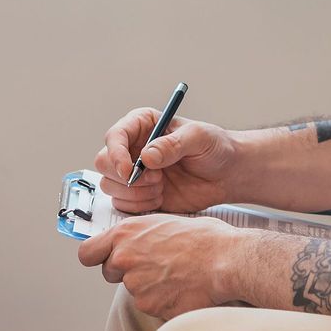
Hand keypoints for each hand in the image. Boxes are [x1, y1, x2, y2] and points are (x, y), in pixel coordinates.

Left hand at [78, 213, 241, 319]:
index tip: (106, 259)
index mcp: (125, 234)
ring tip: (178, 275)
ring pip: (134, 291)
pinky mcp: (150, 306)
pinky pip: (152, 306)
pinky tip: (184, 289)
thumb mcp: (165, 222)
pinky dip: (164, 301)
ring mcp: (135, 285)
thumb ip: (140, 235)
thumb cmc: (205, 237)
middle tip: (155, 266)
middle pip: (110, 273)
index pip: (86, 253)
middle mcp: (124, 259)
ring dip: (150, 287)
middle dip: (127, 273)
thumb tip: (136, 241)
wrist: (226, 260)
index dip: (96, 257)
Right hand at [94, 108, 239, 213]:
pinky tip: (161, 197)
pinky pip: (122, 203)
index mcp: (142, 125)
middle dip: (125, 177)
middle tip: (155, 180)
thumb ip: (172, 144)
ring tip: (162, 187)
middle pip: (104, 162)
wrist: (226, 174)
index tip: (130, 172)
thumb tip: (146, 155)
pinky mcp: (138, 194)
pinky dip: (140, 204)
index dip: (116, 155)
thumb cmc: (214, 147)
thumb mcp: (199, 138)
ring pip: (110, 185)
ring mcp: (133, 172)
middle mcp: (132, 148)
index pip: (114, 136)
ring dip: (135, 192)